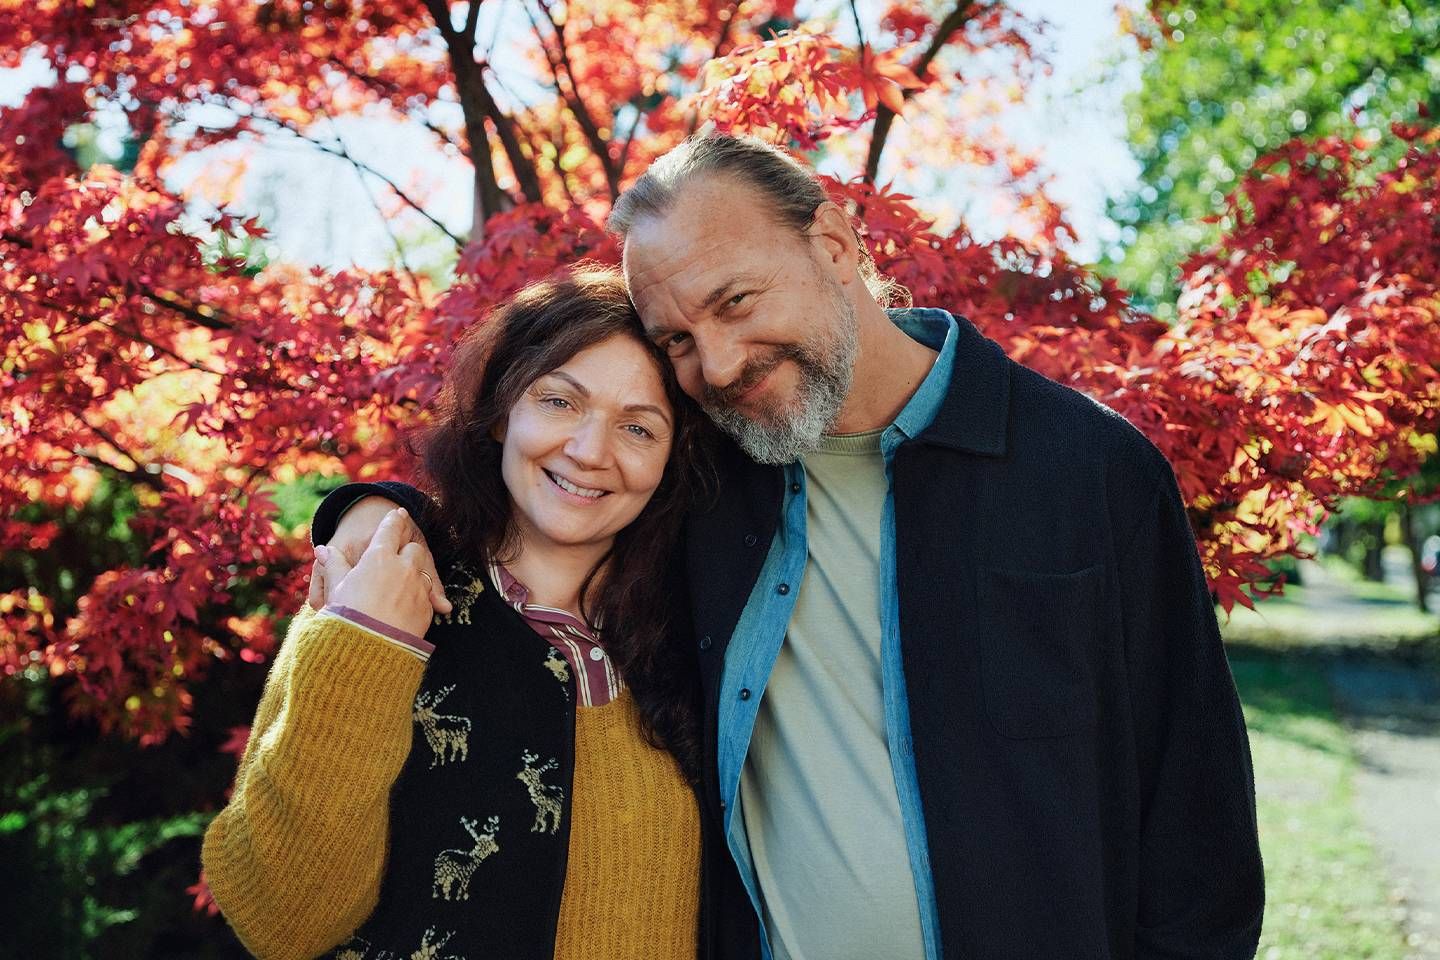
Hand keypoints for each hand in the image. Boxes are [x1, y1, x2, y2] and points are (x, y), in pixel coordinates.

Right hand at [309, 508, 439, 638]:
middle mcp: (404, 569)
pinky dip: (418, 596)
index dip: (394, 520)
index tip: (397, 514)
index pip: (390, 529)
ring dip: (415, 573)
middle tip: (396, 555)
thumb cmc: (346, 618)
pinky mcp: (426, 610)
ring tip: (400, 583)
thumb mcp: (336, 588)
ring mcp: (418, 588)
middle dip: (407, 549)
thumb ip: (333, 566)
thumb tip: (322, 550)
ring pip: (423, 572)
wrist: (367, 654)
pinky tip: (405, 605)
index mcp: (379, 558)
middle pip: (414, 548)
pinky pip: (427, 596)